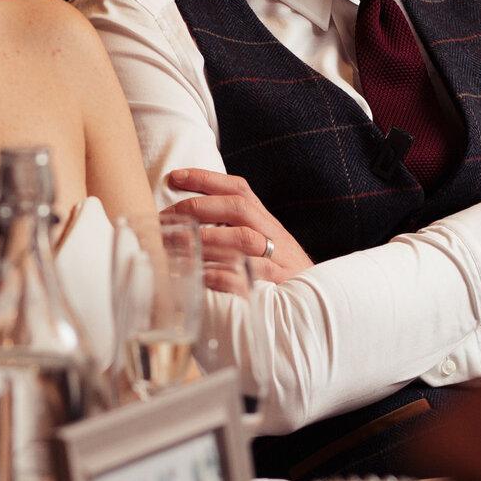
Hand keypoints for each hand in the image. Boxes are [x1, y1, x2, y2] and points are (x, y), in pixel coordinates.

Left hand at [162, 169, 314, 275]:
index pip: (238, 189)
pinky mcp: (275, 287)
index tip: (174, 176)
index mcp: (265, 221)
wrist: (314, 304)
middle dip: (199, 208)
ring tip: (175, 244)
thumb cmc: (278, 272)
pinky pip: (247, 277)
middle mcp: (272, 235)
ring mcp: (276, 260)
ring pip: (243, 239)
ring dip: (206, 239)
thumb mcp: (262, 243)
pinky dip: (222, 275)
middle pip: (238, 208)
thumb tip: (188, 219)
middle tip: (166, 219)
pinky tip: (199, 276)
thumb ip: (233, 228)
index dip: (206, 179)